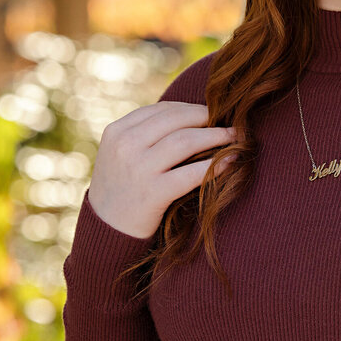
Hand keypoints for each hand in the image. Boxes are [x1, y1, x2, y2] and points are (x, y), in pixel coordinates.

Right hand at [87, 101, 235, 238]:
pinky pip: (191, 173)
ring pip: (186, 141)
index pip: (162, 109)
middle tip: (229, 121)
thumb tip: (193, 115)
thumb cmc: (122, 189)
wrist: (105, 232)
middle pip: (177, 120)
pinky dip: (216, 165)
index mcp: (117, 131)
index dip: (192, 109)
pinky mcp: (152, 194)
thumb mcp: (121, 154)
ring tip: (235, 137)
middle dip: (208, 118)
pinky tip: (232, 160)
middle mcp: (125, 146)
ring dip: (217, 136)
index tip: (211, 113)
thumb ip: (145, 134)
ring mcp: (137, 169)